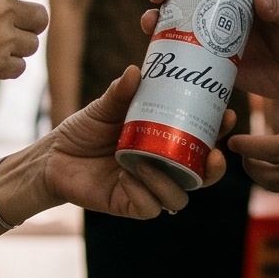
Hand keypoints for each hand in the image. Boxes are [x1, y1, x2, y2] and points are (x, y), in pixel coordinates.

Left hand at [21, 67, 229, 218]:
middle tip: (214, 151)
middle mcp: (161, 168)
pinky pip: (150, 207)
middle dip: (214, 167)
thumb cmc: (84, 131)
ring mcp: (147, 189)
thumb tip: (135, 70)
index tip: (227, 115)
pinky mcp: (129, 205)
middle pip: (201, 176)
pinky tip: (132, 177)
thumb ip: (120, 92)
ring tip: (154, 162)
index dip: (219, 133)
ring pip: (179, 197)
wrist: (52, 157)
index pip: (201, 142)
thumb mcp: (104, 108)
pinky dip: (146, 193)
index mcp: (164, 143)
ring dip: (173, 181)